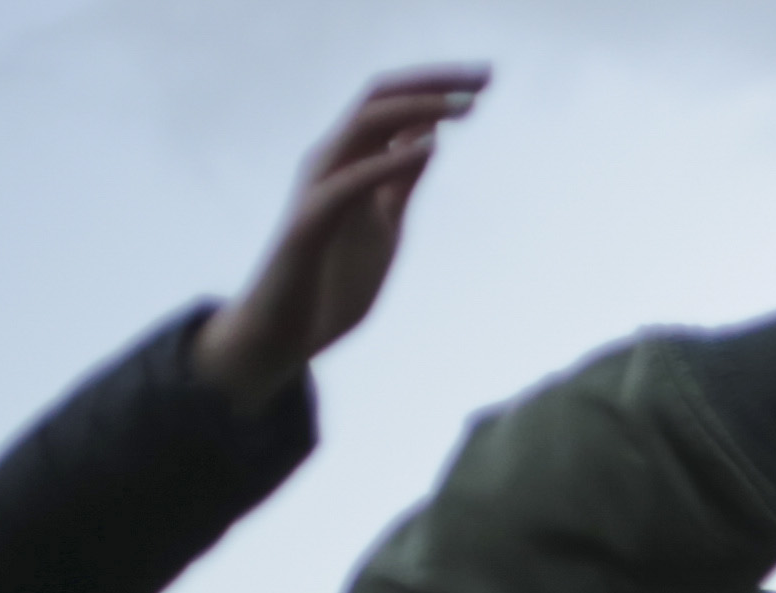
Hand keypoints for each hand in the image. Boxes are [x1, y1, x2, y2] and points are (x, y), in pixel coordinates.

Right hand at [193, 67, 482, 410]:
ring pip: (362, 126)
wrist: (286, 331)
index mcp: (350, 161)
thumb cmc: (332, 278)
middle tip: (489, 77)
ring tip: (467, 106)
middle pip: (379, 99)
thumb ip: (401, 181)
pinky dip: (388, 162)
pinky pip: (349, 183)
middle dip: (435, 83)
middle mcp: (330, 161)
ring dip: (419, 110)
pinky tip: (429, 149)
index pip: (392, 104)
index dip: (437, 86)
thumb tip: (429, 139)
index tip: (488, 80)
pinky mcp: (309, 223)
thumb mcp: (386, 222)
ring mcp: (317, 188)